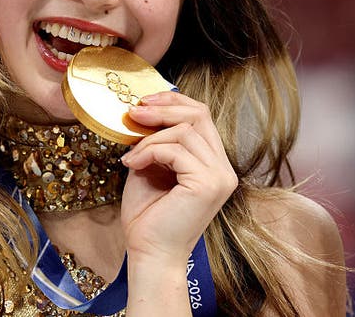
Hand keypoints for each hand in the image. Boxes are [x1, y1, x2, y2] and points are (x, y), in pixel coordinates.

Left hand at [119, 91, 237, 264]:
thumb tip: (144, 110)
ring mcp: (220, 176)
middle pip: (199, 114)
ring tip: (131, 156)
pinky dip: (149, 152)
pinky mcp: (208, 183)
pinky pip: (176, 150)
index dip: (174, 101)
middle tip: (133, 113)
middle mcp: (223, 168)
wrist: (150, 254)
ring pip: (185, 130)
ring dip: (150, 138)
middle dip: (163, 108)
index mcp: (213, 163)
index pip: (202, 116)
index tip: (144, 102)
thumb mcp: (151, 167)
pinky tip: (133, 165)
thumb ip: (156, 141)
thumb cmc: (148, 217)